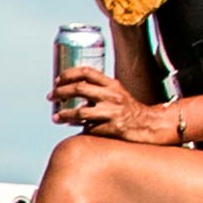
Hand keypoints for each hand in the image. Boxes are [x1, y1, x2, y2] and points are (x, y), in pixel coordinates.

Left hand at [49, 67, 180, 142]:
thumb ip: (99, 90)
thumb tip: (72, 92)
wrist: (151, 125)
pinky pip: (89, 129)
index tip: (57, 80)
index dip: (68, 74)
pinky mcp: (112, 129)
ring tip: (55, 118)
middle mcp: (112, 96)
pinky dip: (80, 129)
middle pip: (79, 89)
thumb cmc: (130, 110)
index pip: (87, 72)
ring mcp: (112, 113)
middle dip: (60, 92)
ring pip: (80, 112)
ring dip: (64, 115)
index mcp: (112, 84)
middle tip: (50, 97)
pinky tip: (74, 130)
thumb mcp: (117, 93)